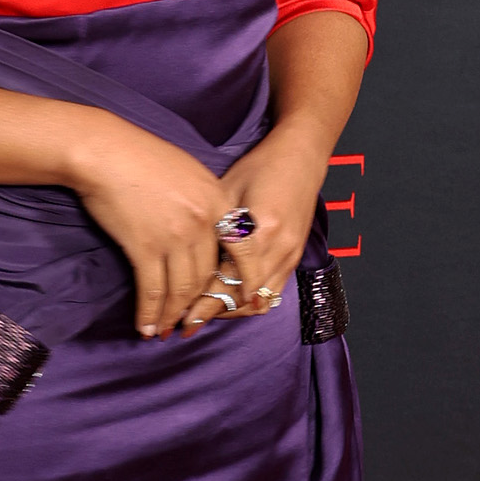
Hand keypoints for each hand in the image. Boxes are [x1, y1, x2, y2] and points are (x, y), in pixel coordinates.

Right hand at [64, 116, 234, 338]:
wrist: (104, 152)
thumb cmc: (141, 156)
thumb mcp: (189, 171)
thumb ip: (205, 201)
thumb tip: (211, 227)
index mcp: (217, 200)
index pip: (243, 248)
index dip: (245, 278)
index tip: (245, 298)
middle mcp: (202, 222)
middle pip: (207, 275)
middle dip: (200, 304)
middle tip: (193, 321)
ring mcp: (175, 236)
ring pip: (181, 289)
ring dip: (173, 315)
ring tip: (166, 330)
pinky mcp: (145, 248)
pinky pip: (152, 290)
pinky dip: (149, 312)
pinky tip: (145, 326)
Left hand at [190, 124, 332, 330]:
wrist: (301, 157)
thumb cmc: (259, 167)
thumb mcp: (227, 192)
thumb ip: (212, 228)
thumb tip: (183, 262)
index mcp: (258, 230)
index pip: (226, 280)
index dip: (200, 302)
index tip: (178, 315)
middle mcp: (278, 248)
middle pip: (241, 298)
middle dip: (213, 314)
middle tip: (184, 324)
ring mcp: (290, 255)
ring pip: (260, 302)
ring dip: (232, 311)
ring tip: (203, 315)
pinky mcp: (295, 257)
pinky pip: (273, 293)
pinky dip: (249, 301)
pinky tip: (227, 301)